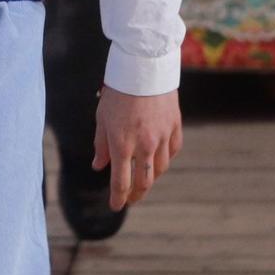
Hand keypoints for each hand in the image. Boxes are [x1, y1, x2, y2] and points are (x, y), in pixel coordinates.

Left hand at [92, 87, 181, 210]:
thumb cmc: (117, 92)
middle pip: (144, 182)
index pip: (121, 182)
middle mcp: (144, 146)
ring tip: (142, 180)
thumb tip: (98, 166)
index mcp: (122, 144)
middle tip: (130, 200)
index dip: (118, 197)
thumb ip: (100, 145)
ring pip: (159, 169)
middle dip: (136, 195)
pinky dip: (164, 159)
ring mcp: (162, 138)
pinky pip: (172, 152)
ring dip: (150, 178)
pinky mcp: (175, 128)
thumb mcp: (102, 118)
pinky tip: (158, 160)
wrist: (143, 69)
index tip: (115, 206)